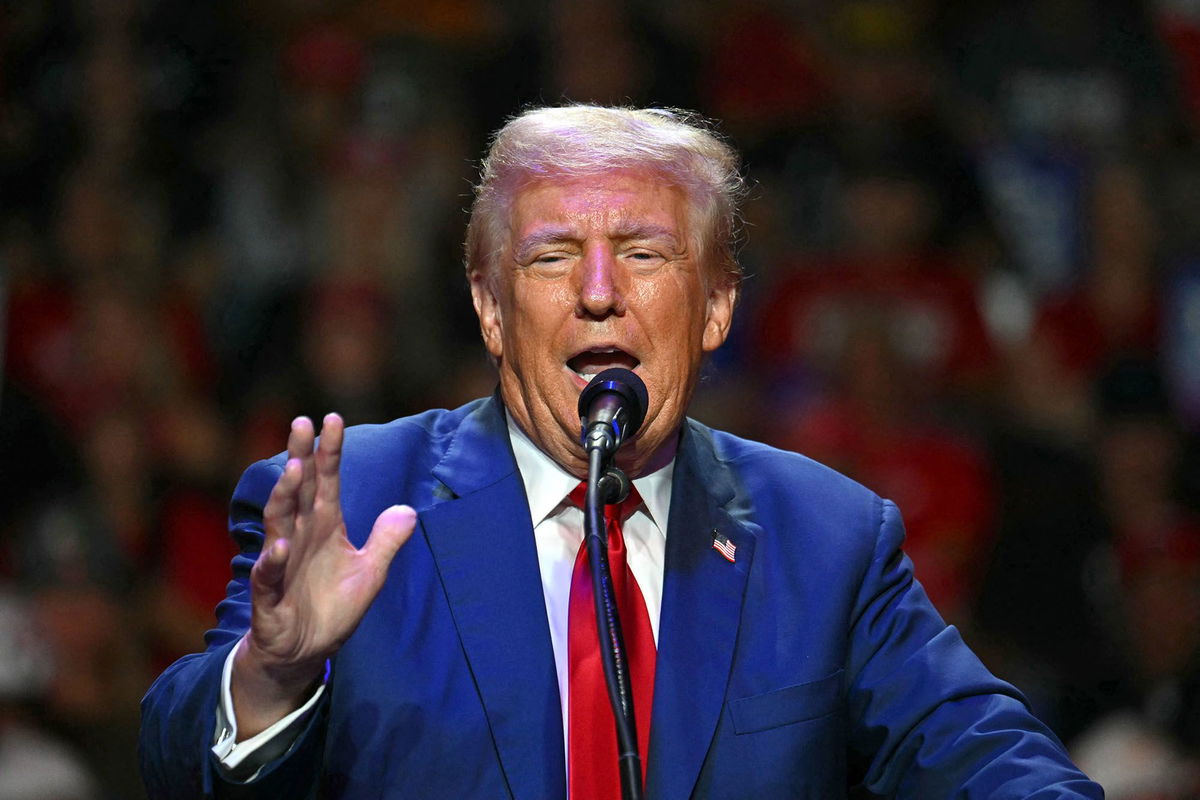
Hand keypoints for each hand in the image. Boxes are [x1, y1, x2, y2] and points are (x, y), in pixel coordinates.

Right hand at [231, 413, 415, 737]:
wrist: (304, 652)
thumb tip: (409, 510)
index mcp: (324, 526)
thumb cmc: (332, 607)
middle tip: (301, 422)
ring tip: (295, 470)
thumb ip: (387, 541)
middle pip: (298, 490)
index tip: (333, 418)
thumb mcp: (370, 573)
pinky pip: (269, 575)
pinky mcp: (269, 595)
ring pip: (279, 521)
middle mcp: (300, 536)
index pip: (326, 481)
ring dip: (285, 496)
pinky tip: (281, 546)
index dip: (329, 451)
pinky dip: (274, 560)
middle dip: (299, 457)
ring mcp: (281, 562)